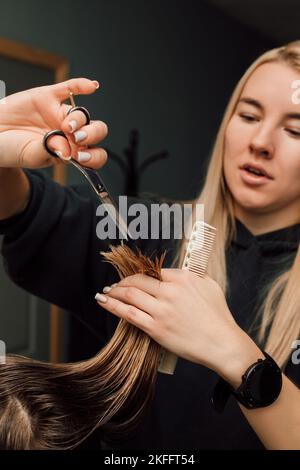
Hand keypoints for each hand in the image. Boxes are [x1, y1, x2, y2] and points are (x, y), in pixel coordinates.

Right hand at [0, 77, 107, 168]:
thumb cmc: (10, 149)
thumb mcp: (30, 156)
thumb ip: (49, 152)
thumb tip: (67, 150)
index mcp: (69, 152)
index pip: (94, 155)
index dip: (93, 156)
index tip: (81, 157)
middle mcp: (69, 134)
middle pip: (94, 131)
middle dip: (91, 135)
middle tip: (76, 138)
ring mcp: (59, 115)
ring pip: (81, 113)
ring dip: (79, 119)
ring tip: (66, 126)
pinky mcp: (47, 97)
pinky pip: (68, 88)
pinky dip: (81, 85)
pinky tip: (92, 86)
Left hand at [95, 269, 259, 381]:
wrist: (222, 343)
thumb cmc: (218, 316)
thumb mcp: (209, 285)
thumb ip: (192, 274)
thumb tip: (175, 272)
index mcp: (182, 278)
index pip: (153, 271)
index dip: (139, 273)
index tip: (133, 278)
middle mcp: (170, 292)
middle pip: (138, 280)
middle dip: (123, 282)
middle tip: (115, 285)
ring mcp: (162, 310)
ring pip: (130, 295)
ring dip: (113, 292)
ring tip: (105, 292)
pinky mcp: (156, 328)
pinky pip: (128, 314)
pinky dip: (112, 306)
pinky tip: (103, 301)